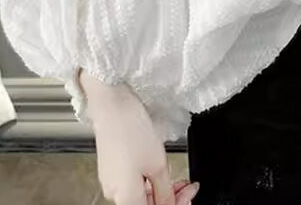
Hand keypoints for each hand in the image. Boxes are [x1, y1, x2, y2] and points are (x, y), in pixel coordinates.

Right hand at [83, 77, 198, 204]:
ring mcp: (112, 180)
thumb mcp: (158, 164)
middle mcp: (114, 194)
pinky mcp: (112, 168)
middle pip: (147, 204)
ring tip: (178, 178)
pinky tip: (160, 172)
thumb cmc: (131, 131)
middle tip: (188, 188)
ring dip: (162, 189)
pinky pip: (133, 182)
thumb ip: (165, 191)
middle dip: (170, 198)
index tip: (189, 196)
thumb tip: (170, 204)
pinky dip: (149, 180)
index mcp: (125, 198)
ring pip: (141, 194)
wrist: (112, 105)